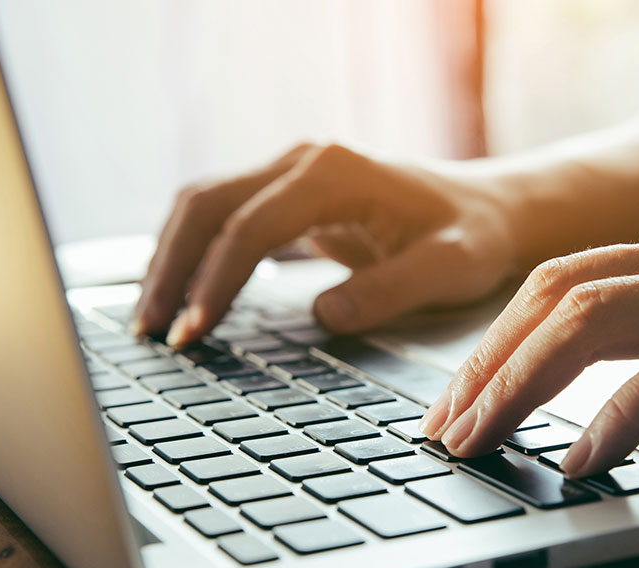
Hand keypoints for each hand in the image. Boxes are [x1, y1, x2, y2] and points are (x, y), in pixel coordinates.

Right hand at [133, 143, 517, 345]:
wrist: (485, 211)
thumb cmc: (471, 237)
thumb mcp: (450, 267)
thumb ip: (391, 289)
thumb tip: (324, 316)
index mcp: (335, 173)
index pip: (252, 225)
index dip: (217, 280)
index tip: (195, 332)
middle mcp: (303, 163)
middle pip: (208, 204)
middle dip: (173, 267)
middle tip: (155, 332)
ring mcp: (291, 174)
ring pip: (204, 205)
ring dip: (172, 258)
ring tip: (152, 319)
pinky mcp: (287, 196)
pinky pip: (222, 217)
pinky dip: (193, 253)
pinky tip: (181, 294)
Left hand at [420, 202, 638, 476]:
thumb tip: (612, 376)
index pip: (566, 277)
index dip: (499, 336)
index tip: (460, 394)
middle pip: (560, 290)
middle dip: (487, 361)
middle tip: (445, 426)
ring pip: (599, 320)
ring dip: (521, 384)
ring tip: (480, 441)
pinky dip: (618, 418)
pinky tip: (583, 456)